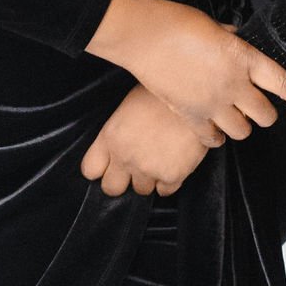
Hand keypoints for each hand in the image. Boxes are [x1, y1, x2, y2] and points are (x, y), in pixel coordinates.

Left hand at [80, 85, 222, 199]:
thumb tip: (116, 149)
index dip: (101, 169)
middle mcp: (125, 156)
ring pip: (141, 190)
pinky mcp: (172, 175)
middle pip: (111, 188)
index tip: (109, 166)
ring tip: (160, 157)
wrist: (194, 94)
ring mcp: (148, 168)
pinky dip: (170, 180)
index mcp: (111, 136)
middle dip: (122, 181)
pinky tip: (175, 161)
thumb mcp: (128, 107)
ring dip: (149, 178)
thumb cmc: (161, 94)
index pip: (91, 169)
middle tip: (134, 168)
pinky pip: (165, 191)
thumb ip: (117, 134)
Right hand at [89, 0, 285, 139]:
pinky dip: (216, 138)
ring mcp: (213, 104)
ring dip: (241, 126)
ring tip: (232, 116)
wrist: (144, 35)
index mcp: (246, 59)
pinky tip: (213, 131)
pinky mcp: (190, 116)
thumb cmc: (178, 22)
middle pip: (266, 116)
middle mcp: (235, 86)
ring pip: (243, 132)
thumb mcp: (217, 27)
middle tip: (255, 106)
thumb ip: (234, 43)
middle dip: (265, 113)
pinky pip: (213, 140)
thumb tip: (238, 45)